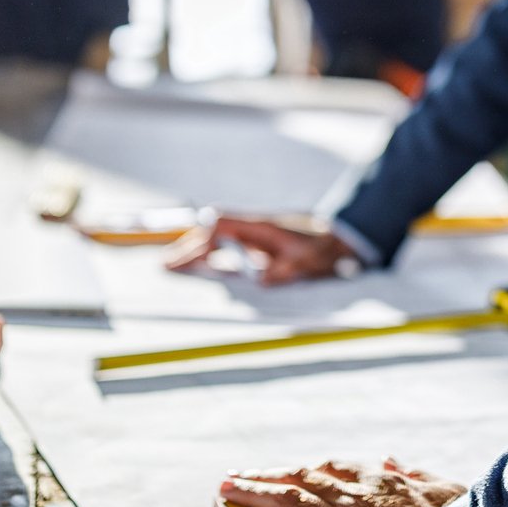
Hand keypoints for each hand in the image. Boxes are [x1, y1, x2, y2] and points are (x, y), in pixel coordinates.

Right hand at [162, 214, 359, 284]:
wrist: (340, 239)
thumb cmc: (322, 248)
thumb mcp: (307, 261)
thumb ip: (286, 270)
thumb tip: (261, 280)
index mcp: (260, 226)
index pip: (221, 226)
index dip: (203, 241)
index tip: (189, 259)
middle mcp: (253, 227)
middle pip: (212, 231)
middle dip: (189, 246)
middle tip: (167, 265)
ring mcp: (254, 235)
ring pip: (217, 238)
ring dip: (197, 250)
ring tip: (174, 265)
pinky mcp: (258, 245)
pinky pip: (227, 247)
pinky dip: (210, 255)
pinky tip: (201, 266)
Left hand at [214, 457, 465, 506]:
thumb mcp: (444, 490)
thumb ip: (414, 476)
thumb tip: (392, 460)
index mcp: (383, 482)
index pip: (337, 470)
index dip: (309, 470)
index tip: (293, 470)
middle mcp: (354, 497)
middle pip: (301, 480)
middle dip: (269, 476)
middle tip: (241, 475)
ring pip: (284, 503)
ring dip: (251, 494)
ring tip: (225, 490)